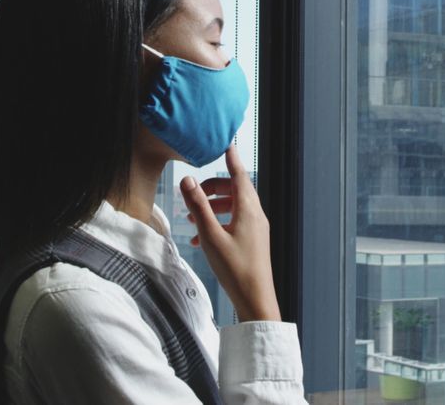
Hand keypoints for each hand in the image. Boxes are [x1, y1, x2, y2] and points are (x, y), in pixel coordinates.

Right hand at [180, 144, 280, 321]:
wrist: (255, 298)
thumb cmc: (235, 269)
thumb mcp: (210, 235)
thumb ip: (198, 207)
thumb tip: (187, 181)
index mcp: (248, 209)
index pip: (239, 175)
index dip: (231, 159)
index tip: (227, 145)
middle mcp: (256, 215)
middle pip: (234, 190)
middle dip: (213, 189)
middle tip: (193, 194)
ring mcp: (256, 228)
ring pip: (233, 207)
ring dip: (213, 208)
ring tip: (192, 218)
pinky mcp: (253, 241)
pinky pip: (235, 223)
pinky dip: (218, 223)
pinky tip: (200, 238)